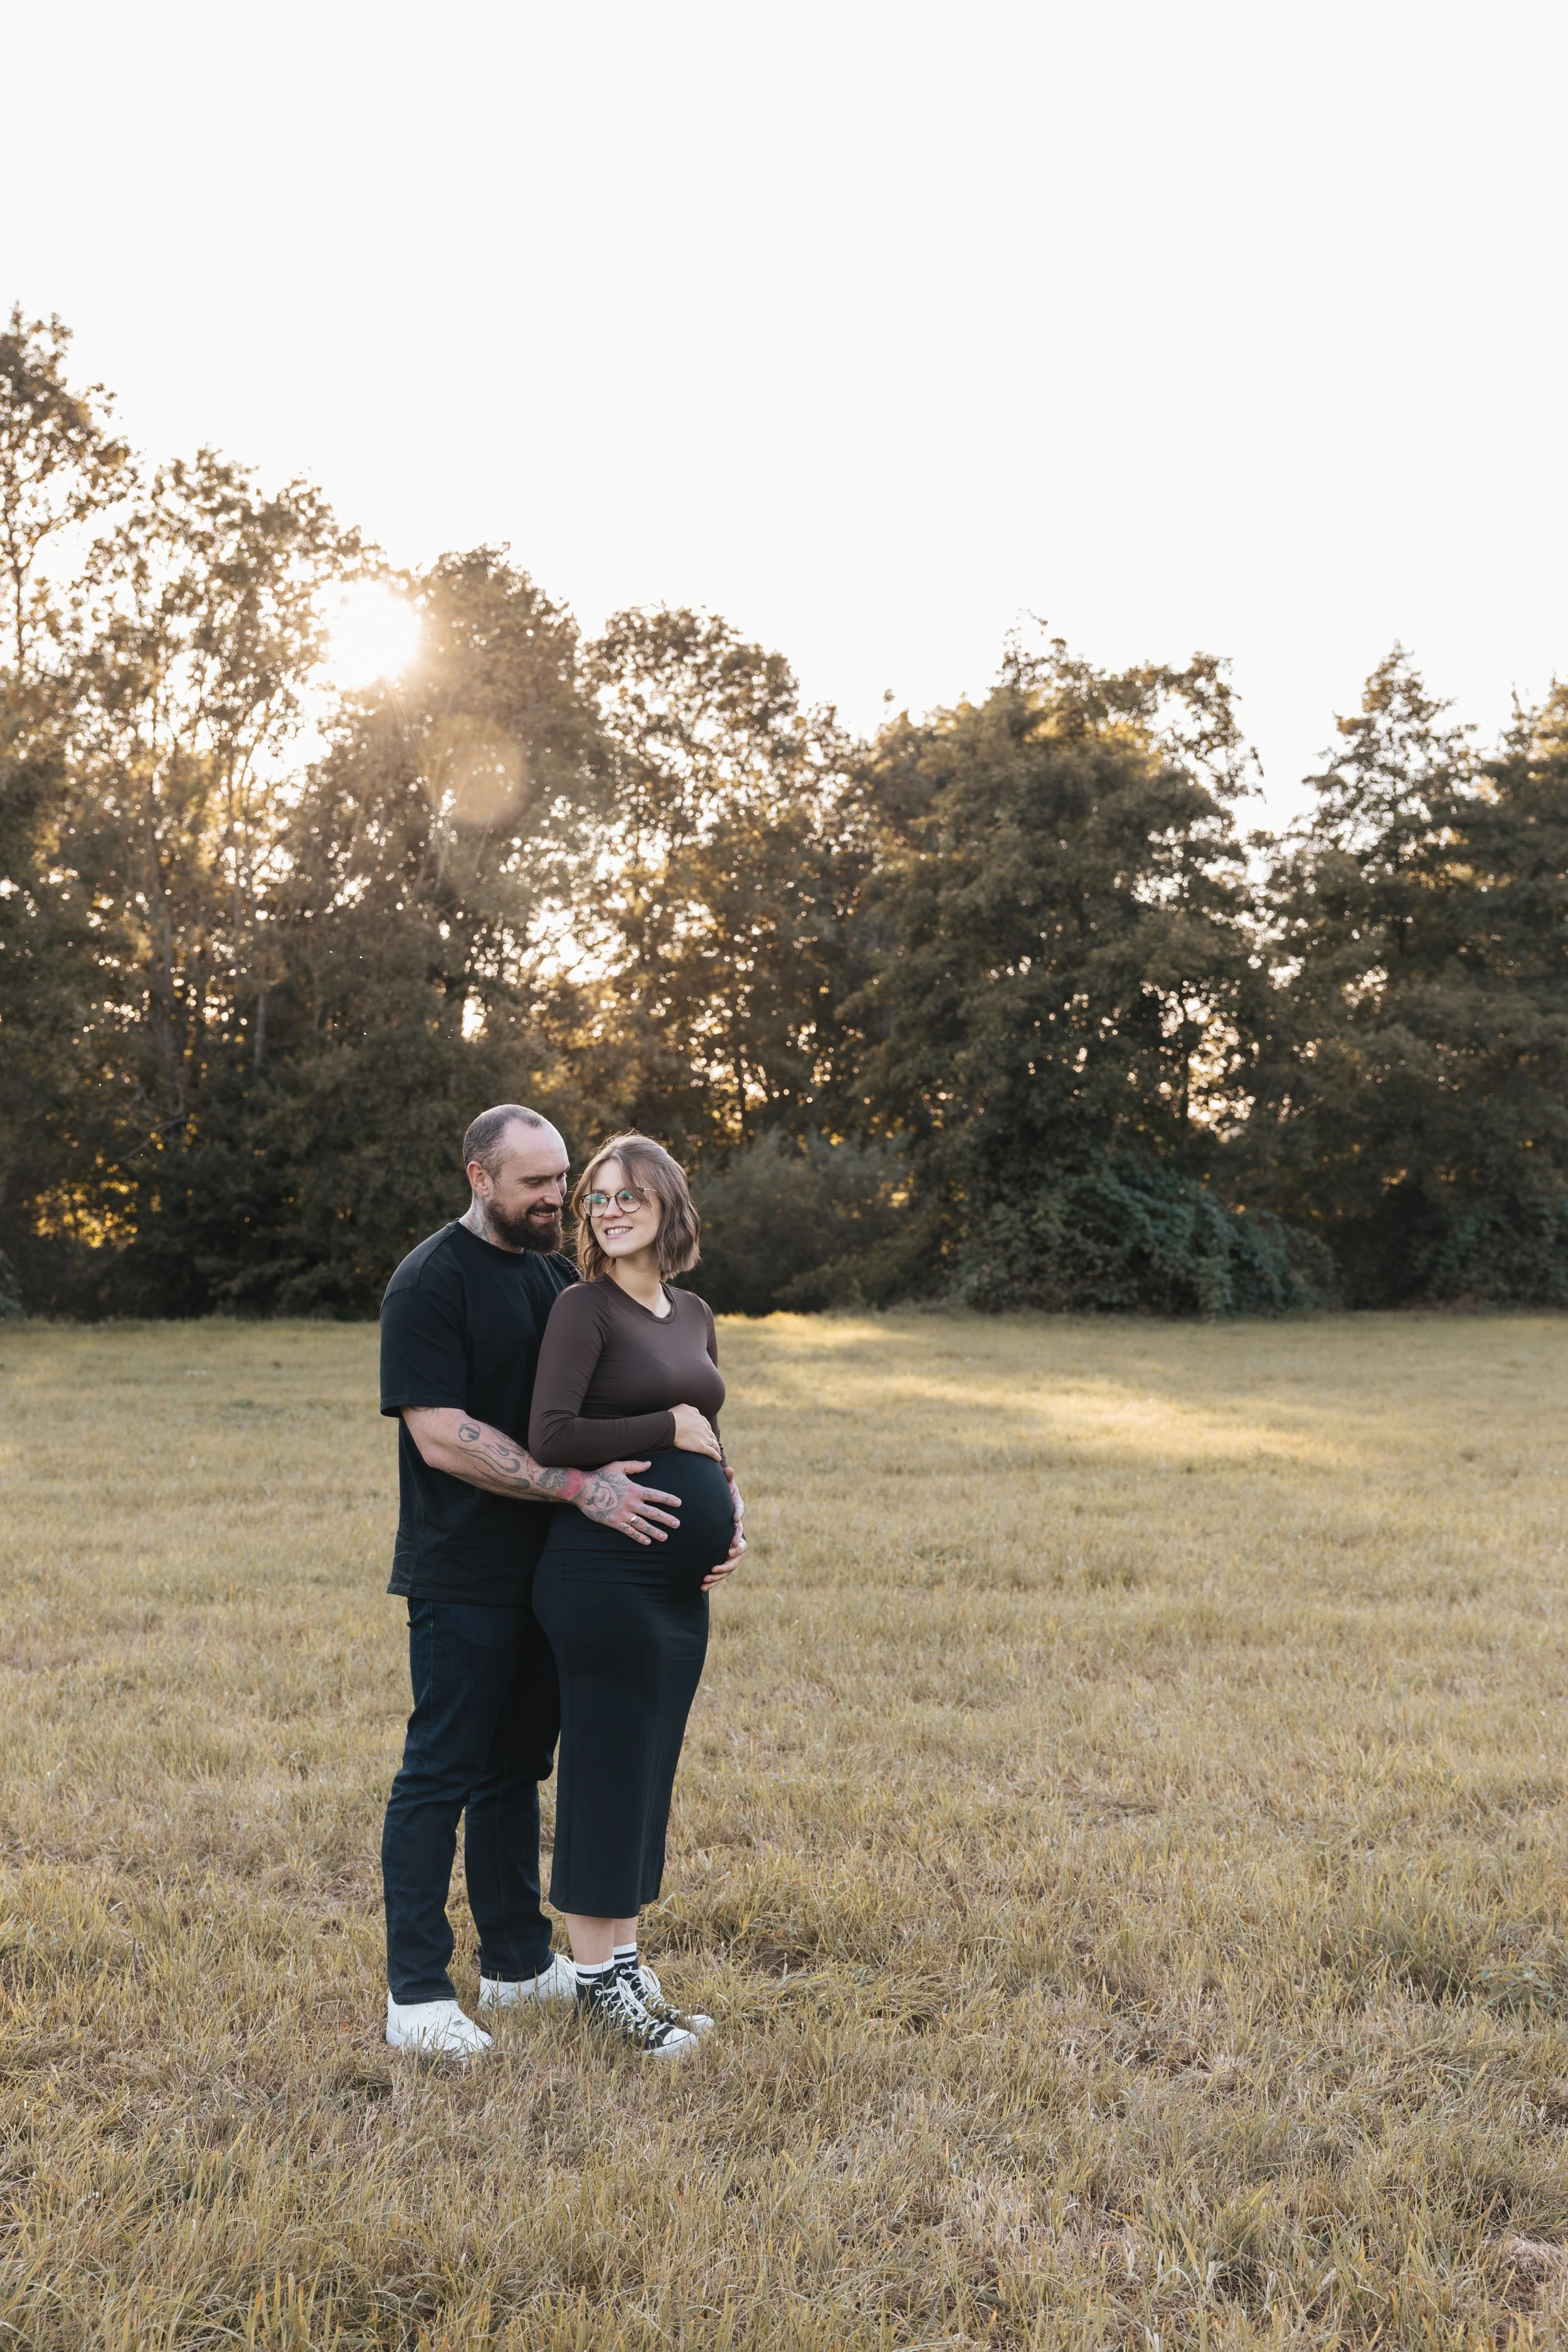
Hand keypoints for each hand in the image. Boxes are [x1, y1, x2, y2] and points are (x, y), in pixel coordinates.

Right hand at [575, 1460, 681, 1544]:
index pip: (655, 1495)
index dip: (668, 1499)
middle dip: (666, 1519)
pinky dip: (639, 1537)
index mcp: (634, 1489)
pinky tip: (647, 1541)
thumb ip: (635, 1466)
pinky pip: (629, 1531)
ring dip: (655, 1531)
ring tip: (665, 1537)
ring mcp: (623, 1514)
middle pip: (653, 1512)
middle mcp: (631, 1503)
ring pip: (643, 1524)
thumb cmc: (600, 1476)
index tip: (679, 1503)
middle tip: (677, 1524)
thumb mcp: (618, 1466)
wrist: (583, 1489)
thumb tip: (649, 1464)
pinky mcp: (614, 1522)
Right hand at [670, 1403, 721, 1459]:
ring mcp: (704, 1437)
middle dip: (713, 1439)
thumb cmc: (674, 1416)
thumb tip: (694, 1412)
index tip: (707, 1433)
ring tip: (718, 1452)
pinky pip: (711, 1452)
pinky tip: (717, 1459)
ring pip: (714, 1444)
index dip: (708, 1430)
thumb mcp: (684, 1407)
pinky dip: (716, 1456)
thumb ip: (692, 1410)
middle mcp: (704, 1428)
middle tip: (714, 1443)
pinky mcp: (701, 1447)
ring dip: (717, 1448)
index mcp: (700, 1419)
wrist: (671, 1425)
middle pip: (711, 1434)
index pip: (706, 1425)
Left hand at [700, 1471, 746, 1590]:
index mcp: (736, 1524)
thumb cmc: (722, 1497)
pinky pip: (720, 1573)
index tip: (731, 1544)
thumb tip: (729, 1468)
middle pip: (737, 1555)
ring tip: (706, 1578)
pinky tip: (701, 1587)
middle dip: (728, 1562)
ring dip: (719, 1574)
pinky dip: (713, 1581)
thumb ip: (727, 1480)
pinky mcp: (721, 1558)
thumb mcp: (725, 1488)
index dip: (736, 1537)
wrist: (719, 1509)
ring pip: (729, 1567)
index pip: (739, 1532)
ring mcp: (729, 1551)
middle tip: (716, 1565)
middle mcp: (735, 1539)